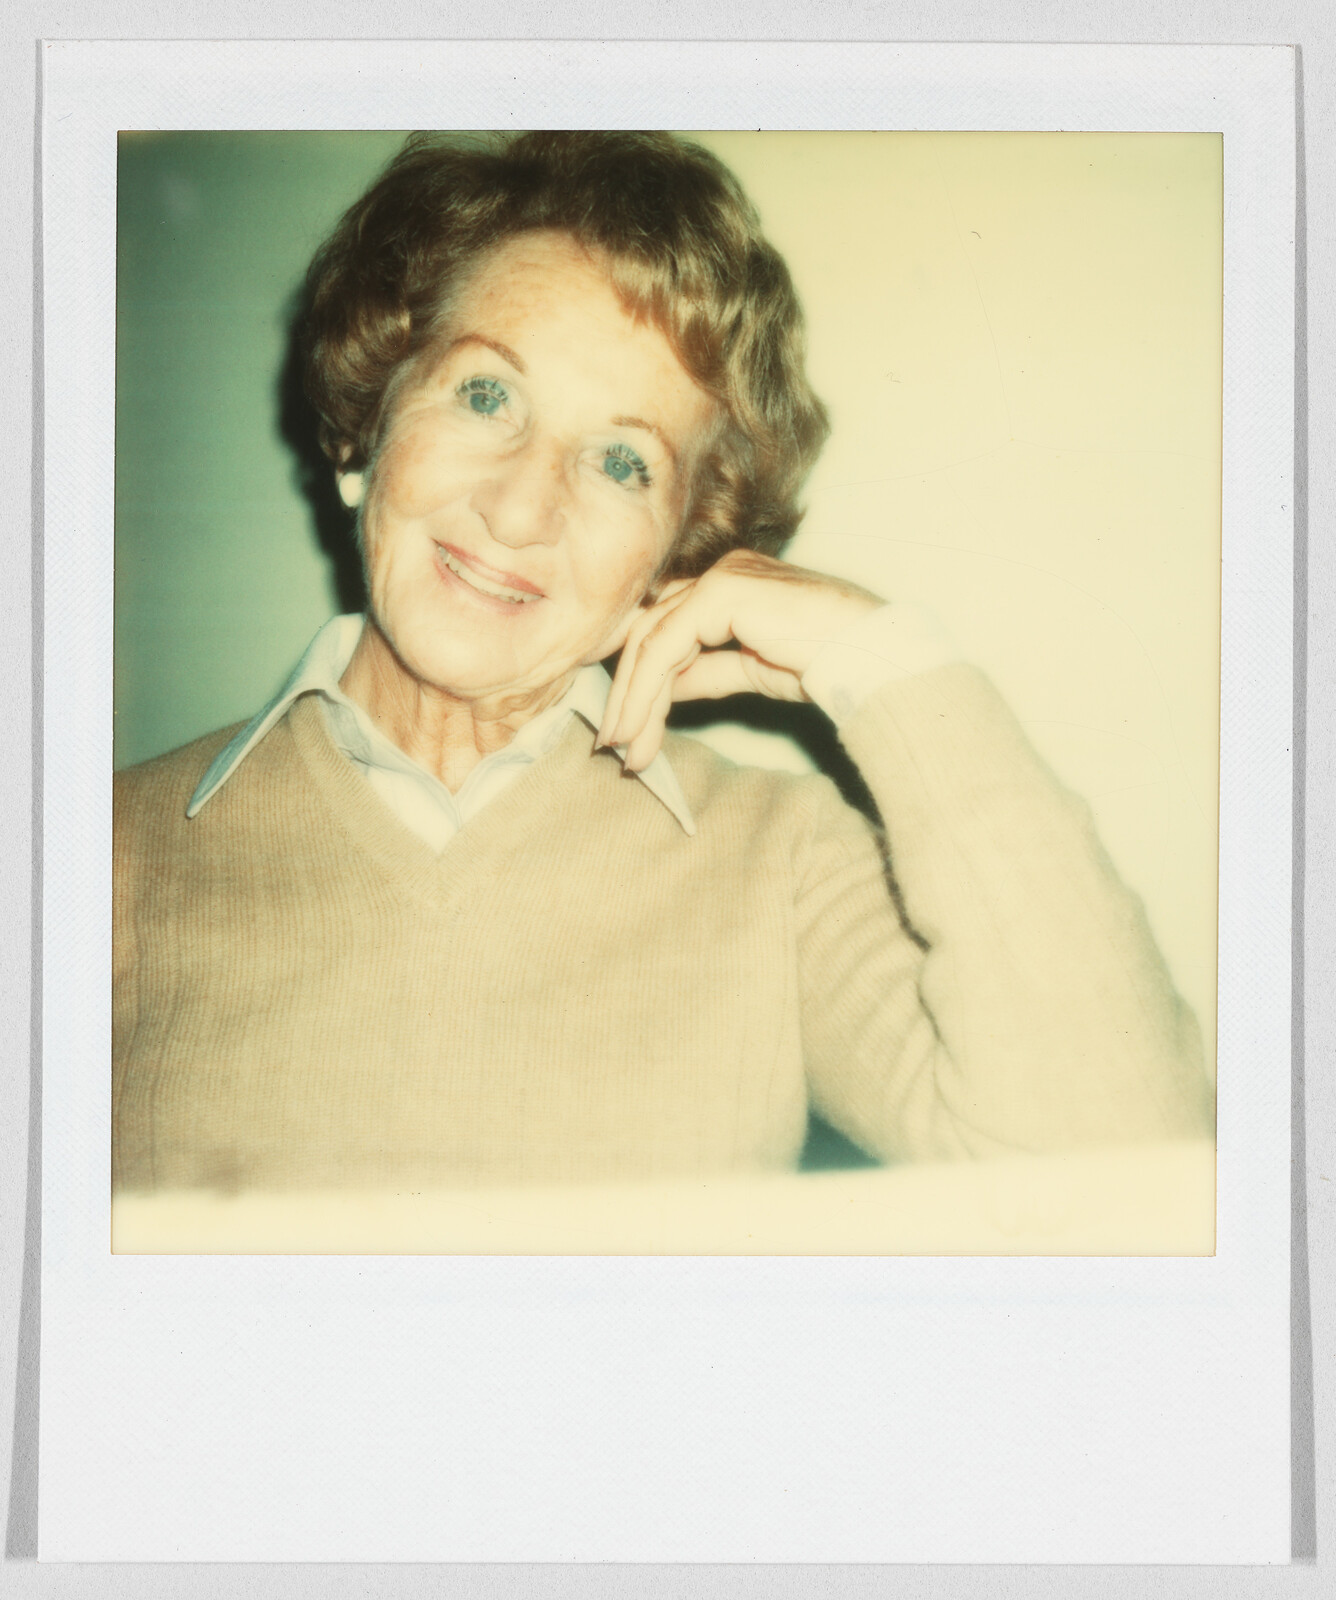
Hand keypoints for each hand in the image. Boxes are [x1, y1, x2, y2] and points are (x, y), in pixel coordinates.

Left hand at [598, 549, 884, 770]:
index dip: (639, 677)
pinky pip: (666, 646)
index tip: (626, 727)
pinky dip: (646, 691)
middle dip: (629, 693)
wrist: (869, 656)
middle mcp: (721, 572)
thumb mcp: (752, 670)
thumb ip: (706, 671)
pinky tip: (640, 727)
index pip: (666, 627)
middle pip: (651, 632)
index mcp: (731, 583)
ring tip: (625, 748)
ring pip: (651, 640)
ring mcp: (720, 576)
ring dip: (633, 700)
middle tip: (614, 745)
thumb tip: (662, 689)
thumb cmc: (828, 662)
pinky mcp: (720, 592)